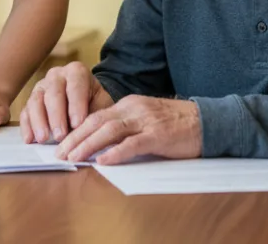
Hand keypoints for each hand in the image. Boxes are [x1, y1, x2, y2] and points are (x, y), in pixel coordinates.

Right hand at [19, 62, 114, 144]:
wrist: (87, 102)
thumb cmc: (95, 103)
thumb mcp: (102, 105)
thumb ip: (96, 114)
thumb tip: (88, 132)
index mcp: (76, 72)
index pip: (75, 86)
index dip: (76, 105)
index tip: (77, 124)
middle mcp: (56, 75)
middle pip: (53, 93)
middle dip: (56, 116)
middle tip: (60, 135)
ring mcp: (41, 87)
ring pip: (36, 101)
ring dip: (39, 121)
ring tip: (44, 139)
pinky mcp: (31, 101)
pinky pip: (25, 112)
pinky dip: (26, 126)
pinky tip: (29, 139)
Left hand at [54, 95, 202, 164]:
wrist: (208, 121)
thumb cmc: (176, 124)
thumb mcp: (146, 119)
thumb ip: (125, 128)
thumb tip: (101, 146)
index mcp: (128, 105)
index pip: (95, 116)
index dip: (75, 130)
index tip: (61, 144)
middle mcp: (133, 109)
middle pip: (96, 121)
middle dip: (75, 138)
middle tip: (59, 154)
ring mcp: (146, 121)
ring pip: (109, 130)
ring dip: (88, 145)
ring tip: (73, 158)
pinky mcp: (159, 135)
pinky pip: (133, 143)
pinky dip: (116, 152)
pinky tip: (104, 161)